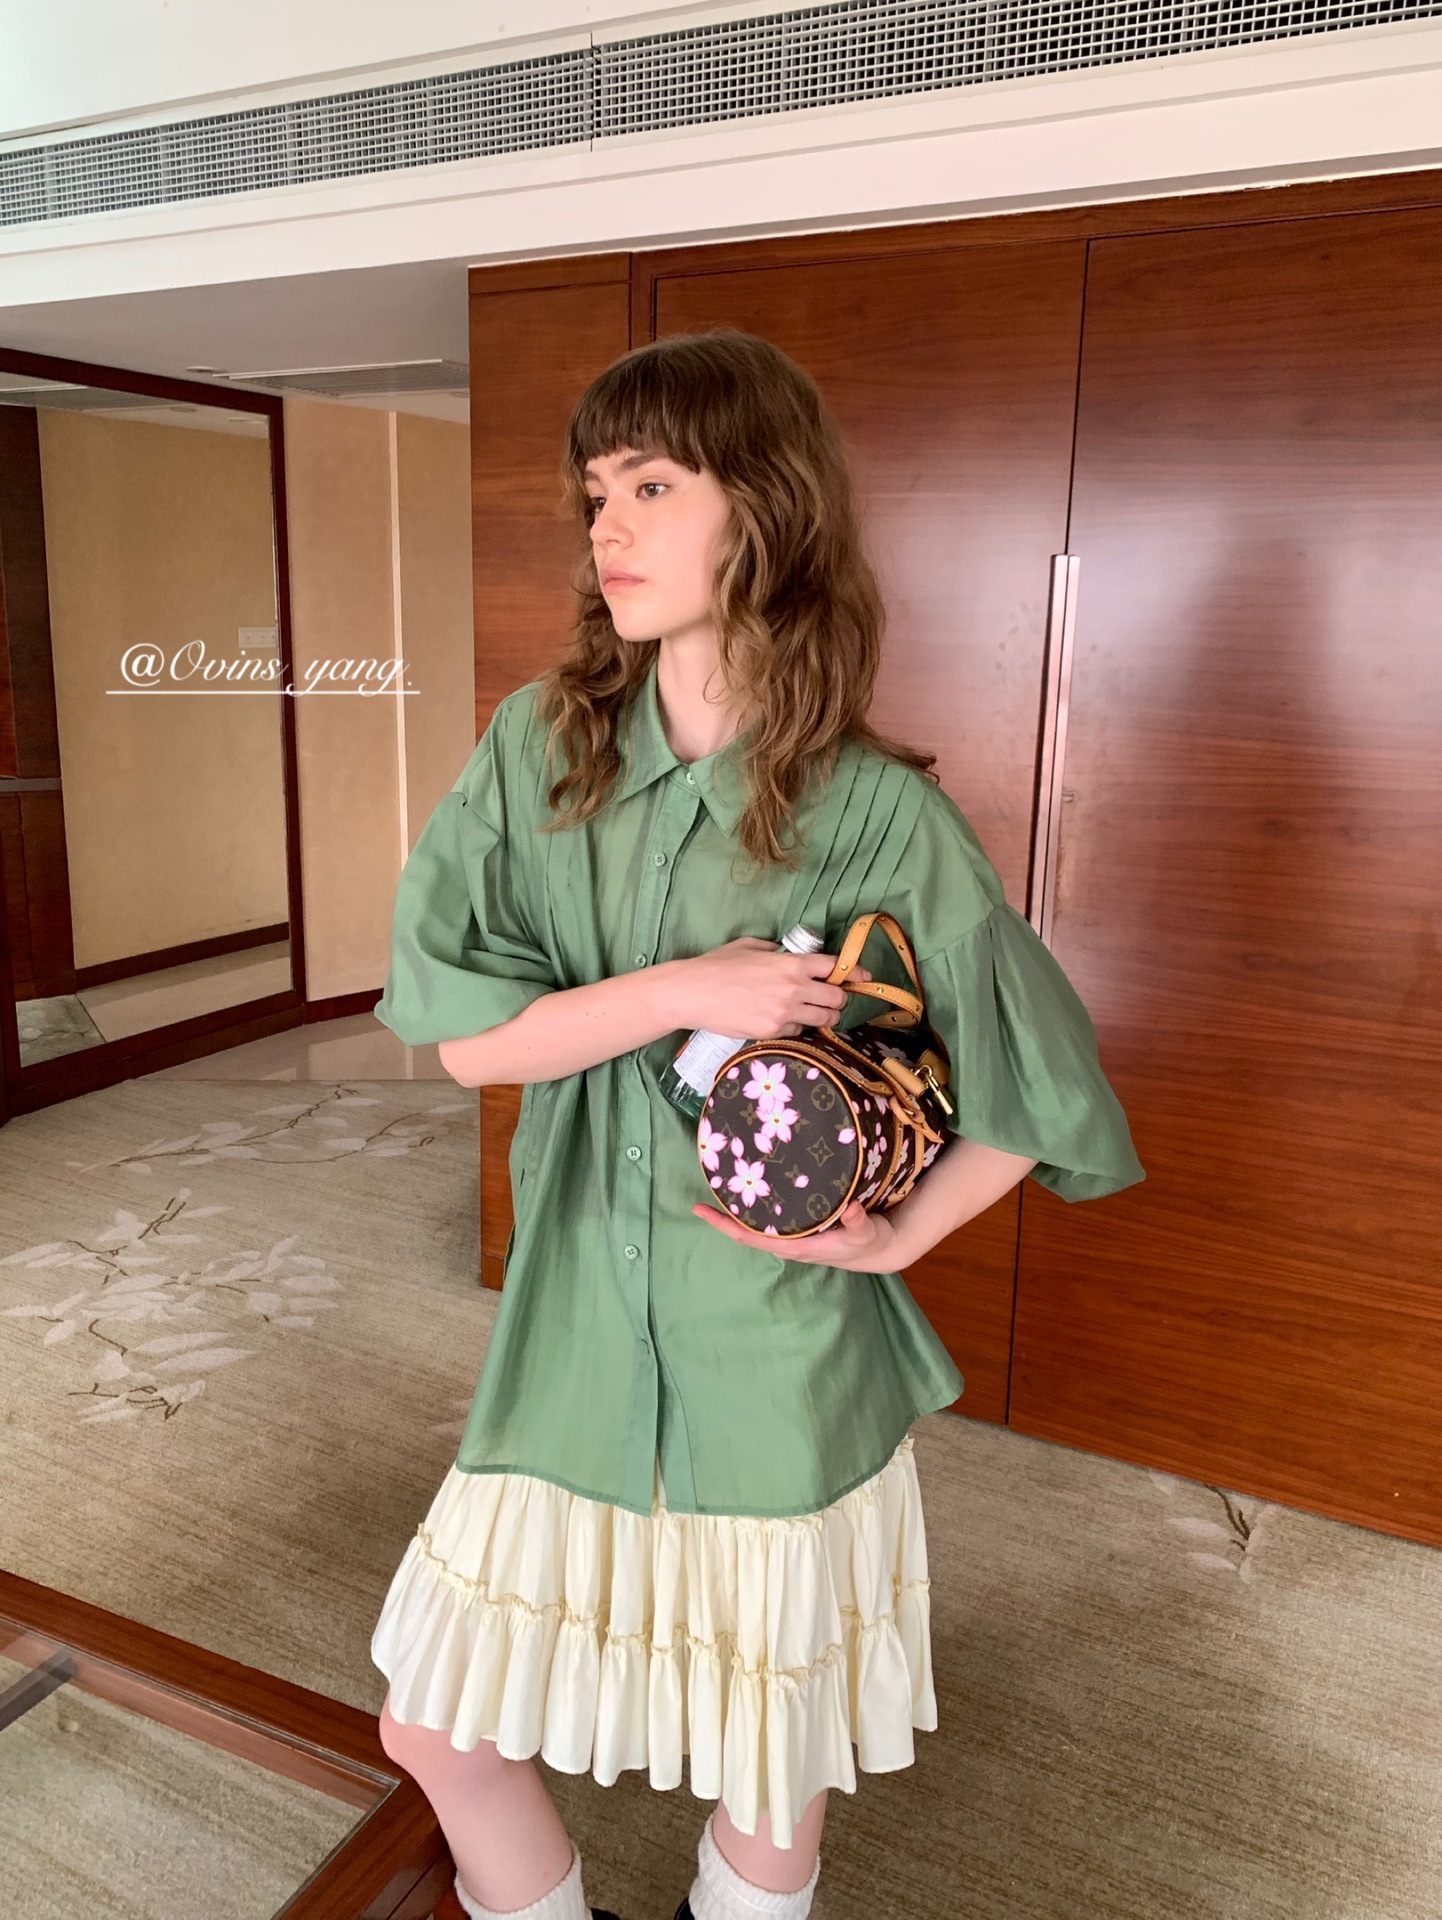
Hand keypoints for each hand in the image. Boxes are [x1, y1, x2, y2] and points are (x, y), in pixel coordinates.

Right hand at [663, 936, 871, 1038]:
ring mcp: (784, 1013)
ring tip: (816, 1015)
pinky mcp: (772, 1032)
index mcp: (791, 963)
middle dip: (838, 999)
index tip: (863, 977)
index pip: (834, 967)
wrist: (692, 992)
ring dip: (824, 1018)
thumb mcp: (750, 947)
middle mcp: (794, 988)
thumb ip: (777, 952)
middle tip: (832, 1000)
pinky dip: (797, 1029)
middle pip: (837, 998)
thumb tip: (788, 956)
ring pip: (823, 1020)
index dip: (852, 973)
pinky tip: (786, 1023)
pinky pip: (797, 1033)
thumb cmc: (716, 965)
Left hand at [690, 1195, 910, 1272]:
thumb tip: (850, 1208)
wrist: (877, 1249)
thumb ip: (858, 1222)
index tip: (701, 1209)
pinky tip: (750, 1181)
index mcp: (796, 1246)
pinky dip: (754, 1202)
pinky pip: (768, 1216)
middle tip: (706, 1179)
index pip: (751, 1238)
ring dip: (737, 1206)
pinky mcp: (798, 1225)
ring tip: (720, 1175)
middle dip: (723, 1211)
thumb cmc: (868, 1242)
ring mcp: (791, 1235)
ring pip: (755, 1223)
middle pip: (745, 1229)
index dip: (724, 1225)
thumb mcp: (867, 1233)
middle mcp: (787, 1242)